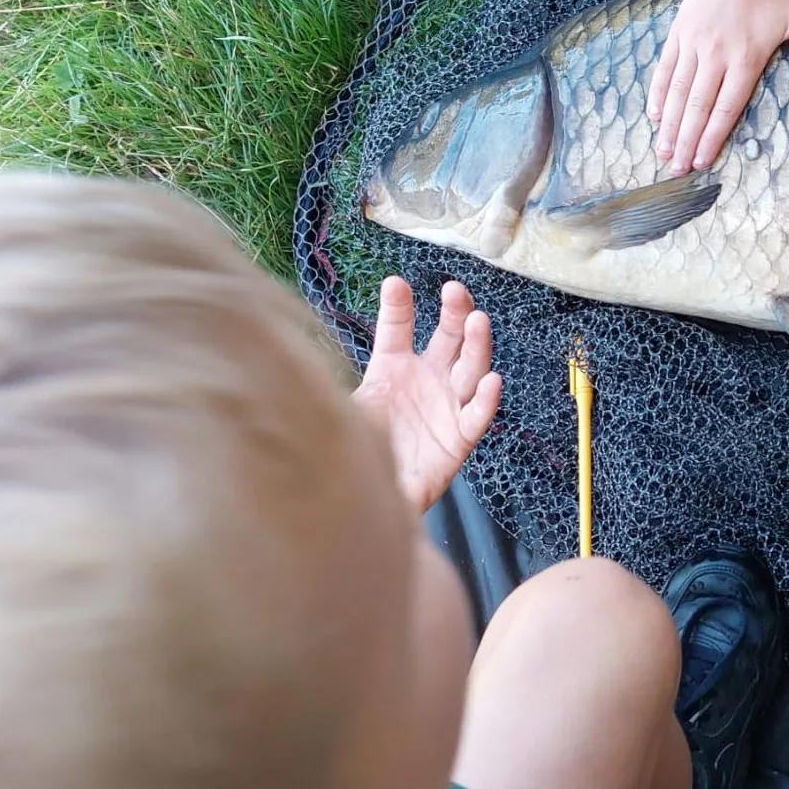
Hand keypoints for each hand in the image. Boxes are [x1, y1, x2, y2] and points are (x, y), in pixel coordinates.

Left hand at [353, 276, 502, 514]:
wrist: (366, 504)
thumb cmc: (353, 451)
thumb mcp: (341, 411)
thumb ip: (332, 382)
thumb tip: (296, 353)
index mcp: (393, 368)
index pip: (398, 329)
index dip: (398, 307)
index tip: (395, 283)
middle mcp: (425, 379)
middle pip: (446, 339)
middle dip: (454, 313)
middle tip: (455, 291)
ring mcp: (446, 405)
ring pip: (469, 368)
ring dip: (476, 345)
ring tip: (478, 322)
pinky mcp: (459, 437)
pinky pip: (476, 415)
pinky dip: (486, 400)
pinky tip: (491, 382)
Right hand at [647, 0, 788, 175]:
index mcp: (747, 58)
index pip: (726, 107)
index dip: (713, 136)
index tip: (703, 161)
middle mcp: (717, 54)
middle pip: (698, 106)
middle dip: (686, 141)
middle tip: (677, 169)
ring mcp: (695, 43)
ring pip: (678, 91)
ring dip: (669, 124)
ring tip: (662, 151)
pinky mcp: (680, 32)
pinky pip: (665, 68)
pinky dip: (658, 93)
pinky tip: (654, 116)